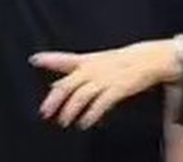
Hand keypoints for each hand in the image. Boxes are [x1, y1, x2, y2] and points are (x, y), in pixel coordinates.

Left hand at [29, 39, 179, 129]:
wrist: (148, 59)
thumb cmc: (121, 62)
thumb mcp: (97, 62)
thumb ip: (75, 71)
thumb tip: (54, 85)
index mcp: (87, 61)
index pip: (65, 59)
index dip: (49, 59)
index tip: (34, 59)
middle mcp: (93, 69)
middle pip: (69, 83)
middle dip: (55, 99)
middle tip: (44, 112)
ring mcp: (104, 78)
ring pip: (81, 95)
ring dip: (70, 110)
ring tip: (63, 121)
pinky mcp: (117, 88)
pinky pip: (101, 103)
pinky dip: (91, 114)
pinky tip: (84, 123)